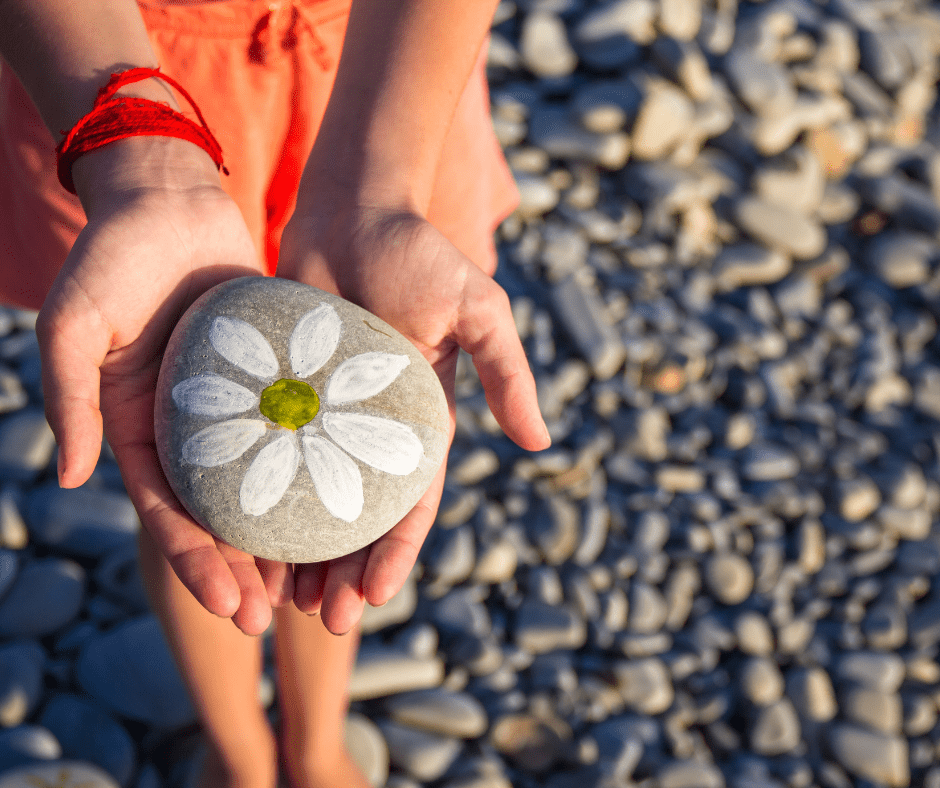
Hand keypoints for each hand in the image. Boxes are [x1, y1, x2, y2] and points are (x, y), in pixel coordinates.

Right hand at [37, 137, 290, 634]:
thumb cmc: (112, 258)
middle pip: (220, 513)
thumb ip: (71, 398)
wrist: (169, 201)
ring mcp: (234, 405)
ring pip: (265, 483)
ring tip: (315, 582)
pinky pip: (298, 430)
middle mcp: (189, 428)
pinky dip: (315, 468)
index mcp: (139, 428)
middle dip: (244, 568)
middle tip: (276, 616)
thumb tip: (71, 478)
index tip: (228, 607)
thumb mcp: (75, 326)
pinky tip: (346, 502)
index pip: (169, 513)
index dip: (197, 562)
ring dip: (284, 534)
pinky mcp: (273, 376)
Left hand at [277, 199, 549, 633]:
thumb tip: (538, 444)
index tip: (373, 598)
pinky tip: (236, 535)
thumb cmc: (418, 253)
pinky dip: (255, 496)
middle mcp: (370, 427)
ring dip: (300, 551)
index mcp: (419, 419)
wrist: (351, 208)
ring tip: (279, 600)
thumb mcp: (478, 308)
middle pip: (357, 515)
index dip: (396, 552)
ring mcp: (324, 414)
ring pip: (307, 498)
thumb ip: (505, 371)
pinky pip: (266, 453)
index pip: (410, 501)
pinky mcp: (282, 393)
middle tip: (321, 621)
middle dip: (345, 570)